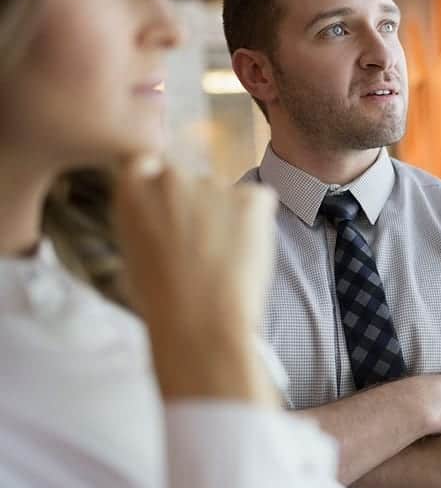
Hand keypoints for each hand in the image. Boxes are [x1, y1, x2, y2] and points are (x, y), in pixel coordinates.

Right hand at [112, 154, 278, 405]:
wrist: (198, 322)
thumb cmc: (161, 301)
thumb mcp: (132, 252)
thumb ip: (146, 221)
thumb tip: (164, 217)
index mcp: (132, 188)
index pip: (148, 165)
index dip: (163, 190)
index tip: (171, 215)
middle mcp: (171, 176)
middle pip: (191, 180)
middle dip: (199, 205)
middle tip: (202, 247)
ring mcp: (213, 184)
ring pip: (227, 195)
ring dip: (229, 217)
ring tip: (222, 261)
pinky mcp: (252, 198)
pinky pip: (260, 203)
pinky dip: (258, 223)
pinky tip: (244, 255)